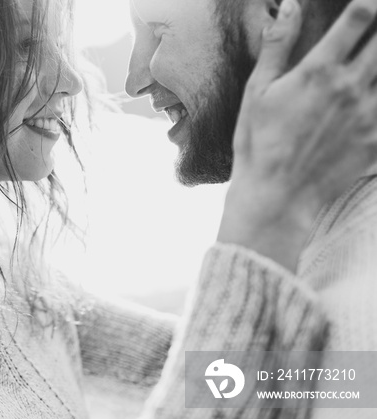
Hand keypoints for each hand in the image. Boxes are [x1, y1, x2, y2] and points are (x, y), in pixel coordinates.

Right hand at [219, 0, 376, 270]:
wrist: (275, 196)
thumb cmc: (258, 144)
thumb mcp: (256, 92)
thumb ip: (277, 46)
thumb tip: (289, 5)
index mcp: (319, 71)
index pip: (359, 17)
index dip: (365, 5)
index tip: (364, 7)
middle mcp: (351, 87)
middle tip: (371, 35)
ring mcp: (369, 114)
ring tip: (369, 68)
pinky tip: (368, 103)